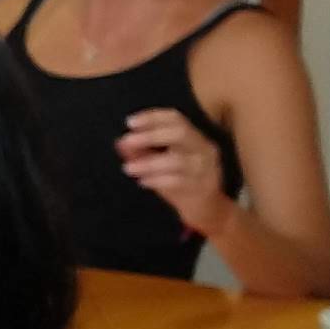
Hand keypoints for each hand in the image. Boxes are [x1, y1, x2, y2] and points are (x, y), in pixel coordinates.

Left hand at [118, 107, 233, 238]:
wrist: (209, 211)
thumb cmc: (182, 183)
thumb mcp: (162, 165)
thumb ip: (143, 153)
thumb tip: (120, 144)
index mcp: (195, 138)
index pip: (176, 118)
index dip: (152, 117)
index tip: (130, 122)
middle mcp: (203, 149)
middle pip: (180, 133)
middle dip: (151, 135)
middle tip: (127, 141)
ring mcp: (205, 169)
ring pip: (177, 160)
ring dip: (148, 163)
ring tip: (128, 168)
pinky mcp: (202, 189)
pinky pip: (178, 182)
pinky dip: (157, 180)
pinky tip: (143, 182)